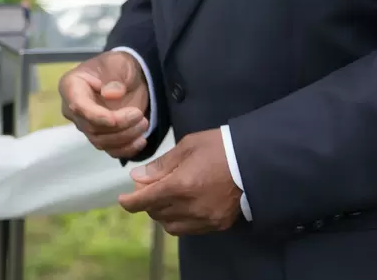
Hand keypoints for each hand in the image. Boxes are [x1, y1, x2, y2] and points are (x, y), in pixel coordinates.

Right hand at [58, 51, 150, 158]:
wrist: (127, 77)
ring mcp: (86, 125)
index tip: (115, 119)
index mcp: (71, 86)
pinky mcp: (100, 136)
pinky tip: (141, 141)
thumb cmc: (118, 66)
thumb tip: (110, 94)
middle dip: (118, 126)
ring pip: (100, 141)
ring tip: (143, 124)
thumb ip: (115, 77)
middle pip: (91, 127)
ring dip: (124, 137)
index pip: (78, 106)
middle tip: (140, 116)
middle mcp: (74, 109)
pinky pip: (110, 150)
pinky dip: (126, 149)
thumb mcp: (119, 64)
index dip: (96, 116)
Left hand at [118, 128, 241, 235]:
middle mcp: (192, 207)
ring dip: (162, 214)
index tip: (122, 201)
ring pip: (171, 226)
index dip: (130, 203)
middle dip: (147, 203)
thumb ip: (161, 165)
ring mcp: (206, 219)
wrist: (254, 161)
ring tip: (165, 198)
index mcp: (181, 185)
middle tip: (148, 189)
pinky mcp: (217, 224)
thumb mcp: (187, 147)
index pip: (146, 200)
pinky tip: (181, 207)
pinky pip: (189, 230)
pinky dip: (179, 221)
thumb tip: (138, 178)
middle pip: (157, 214)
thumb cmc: (219, 147)